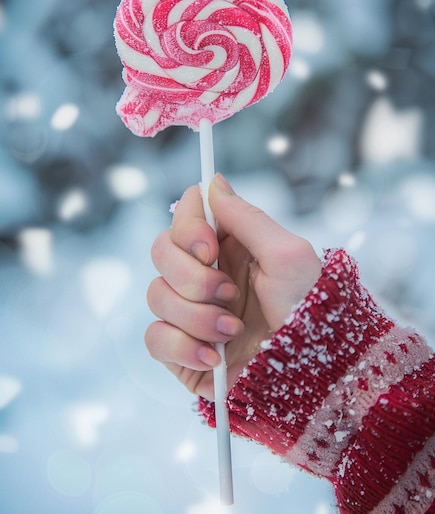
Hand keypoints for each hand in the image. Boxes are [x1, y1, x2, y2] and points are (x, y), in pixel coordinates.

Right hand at [145, 173, 320, 400]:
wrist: (313, 376)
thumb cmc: (311, 310)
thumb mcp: (288, 256)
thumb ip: (247, 217)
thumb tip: (212, 181)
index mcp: (229, 246)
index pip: (185, 216)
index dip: (188, 228)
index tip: (210, 247)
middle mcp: (205, 274)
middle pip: (160, 252)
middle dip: (192, 277)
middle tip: (228, 293)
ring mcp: (190, 311)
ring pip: (156, 296)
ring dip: (196, 317)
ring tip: (233, 332)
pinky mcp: (181, 349)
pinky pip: (154, 338)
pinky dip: (182, 348)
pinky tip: (214, 360)